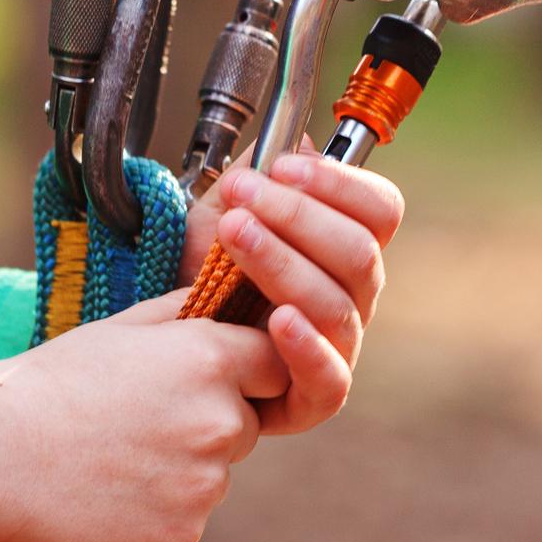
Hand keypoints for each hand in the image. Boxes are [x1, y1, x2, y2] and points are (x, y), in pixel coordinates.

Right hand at [0, 299, 286, 541]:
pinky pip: (189, 517)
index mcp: (210, 359)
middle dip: (209, 420)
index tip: (194, 377)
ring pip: (216, 474)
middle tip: (136, 420)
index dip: (239, 370)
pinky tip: (108, 494)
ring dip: (182, 468)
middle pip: (247, 423)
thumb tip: (237, 302)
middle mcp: (219, 421)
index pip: (273, 364)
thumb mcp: (123, 328)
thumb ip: (190, 317)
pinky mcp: (182, 535)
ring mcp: (203, 484)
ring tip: (112, 457)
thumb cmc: (50, 381)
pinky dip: (159, 510)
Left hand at [180, 149, 404, 434]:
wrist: (161, 334)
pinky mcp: (312, 399)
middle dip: (298, 217)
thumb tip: (299, 142)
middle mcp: (352, 298)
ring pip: (337, 306)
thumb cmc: (201, 272)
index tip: (283, 166)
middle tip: (243, 195)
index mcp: (347, 248)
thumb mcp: (221, 210)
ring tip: (235, 235)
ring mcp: (338, 348)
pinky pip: (330, 379)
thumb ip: (259, 174)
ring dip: (284, 263)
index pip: (380, 210)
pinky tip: (277, 319)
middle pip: (359, 254)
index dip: (339, 184)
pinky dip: (306, 346)